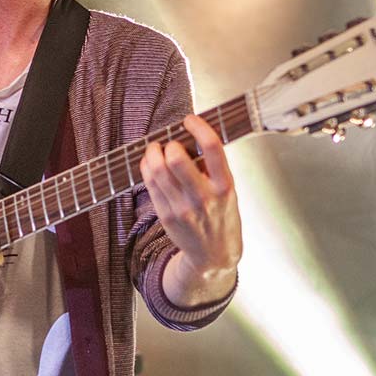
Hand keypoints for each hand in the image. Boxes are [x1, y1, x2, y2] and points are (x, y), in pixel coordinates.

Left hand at [140, 114, 241, 304]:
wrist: (214, 255)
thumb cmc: (222, 218)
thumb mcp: (228, 192)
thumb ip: (212, 168)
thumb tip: (191, 140)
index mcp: (224, 186)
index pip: (212, 148)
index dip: (199, 127)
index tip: (190, 120)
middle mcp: (203, 197)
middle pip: (177, 159)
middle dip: (169, 144)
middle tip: (170, 143)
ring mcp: (182, 208)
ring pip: (158, 170)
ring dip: (153, 153)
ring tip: (156, 150)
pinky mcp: (166, 215)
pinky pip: (150, 184)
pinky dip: (147, 167)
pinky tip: (150, 164)